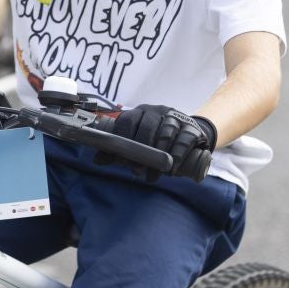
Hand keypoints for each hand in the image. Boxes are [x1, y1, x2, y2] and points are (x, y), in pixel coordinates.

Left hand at [95, 103, 215, 181]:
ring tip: (151, 176)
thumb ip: (119, 151)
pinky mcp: (191, 127)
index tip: (121, 160)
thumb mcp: (137, 142)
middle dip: (141, 151)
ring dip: (158, 158)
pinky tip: (171, 170)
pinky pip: (183, 141)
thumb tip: (97, 160)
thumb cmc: (157, 139)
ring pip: (166, 134)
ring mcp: (175, 117)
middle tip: (136, 171)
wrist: (189, 134)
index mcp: (140, 112)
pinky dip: (177, 157)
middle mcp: (157, 111)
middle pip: (147, 126)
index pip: (128, 120)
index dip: (123, 139)